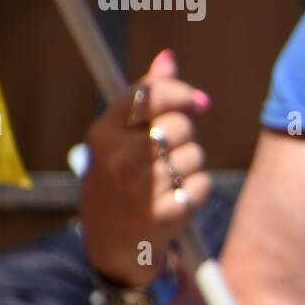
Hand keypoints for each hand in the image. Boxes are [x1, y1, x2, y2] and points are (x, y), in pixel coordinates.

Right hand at [79, 49, 212, 285]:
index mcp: (103, 133)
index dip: (181, 93)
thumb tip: (169, 58)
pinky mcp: (165, 214)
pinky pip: (201, 184)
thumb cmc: (118, 182)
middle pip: (179, 124)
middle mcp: (118, 158)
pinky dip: (196, 190)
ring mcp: (141, 188)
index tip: (198, 102)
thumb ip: (145, 98)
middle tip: (170, 153)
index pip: (150, 93)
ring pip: (194, 155)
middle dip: (185, 135)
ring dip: (191, 166)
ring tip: (168, 180)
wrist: (111, 246)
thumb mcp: (118, 140)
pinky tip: (176, 199)